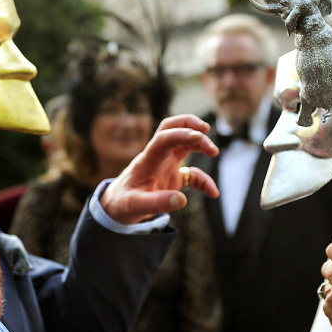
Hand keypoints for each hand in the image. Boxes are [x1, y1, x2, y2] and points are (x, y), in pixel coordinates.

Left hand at [101, 114, 219, 223]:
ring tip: (214, 152)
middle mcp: (158, 157)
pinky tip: (213, 192)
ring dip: (200, 143)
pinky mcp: (173, 176)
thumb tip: (181, 200)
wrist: (117, 206)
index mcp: (148, 160)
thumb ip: (156, 203)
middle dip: (190, 125)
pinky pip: (193, 174)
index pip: (164, 138)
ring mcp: (166, 165)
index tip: (199, 136)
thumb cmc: (122, 203)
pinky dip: (204, 181)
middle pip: (173, 128)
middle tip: (206, 132)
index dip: (181, 134)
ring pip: (184, 143)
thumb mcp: (135, 206)